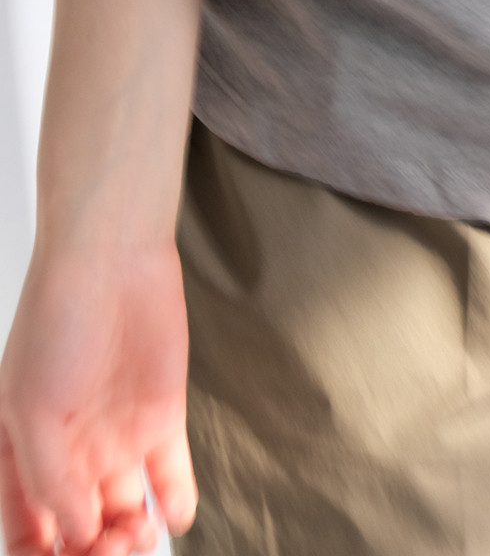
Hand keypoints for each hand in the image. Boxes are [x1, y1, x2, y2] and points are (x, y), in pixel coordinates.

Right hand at [0, 236, 196, 555]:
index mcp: (22, 453)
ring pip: (123, 514)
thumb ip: (50, 478)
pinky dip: (176, 503)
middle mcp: (69, 452)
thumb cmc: (58, 314)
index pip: (27, 531)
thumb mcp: (30, 406)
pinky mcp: (160, 417)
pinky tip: (174, 514)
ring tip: (138, 533)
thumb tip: (74, 532)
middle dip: (93, 553)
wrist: (113, 256)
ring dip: (132, 538)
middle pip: (79, 532)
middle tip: (111, 549)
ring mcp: (115, 437)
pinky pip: (169, 476)